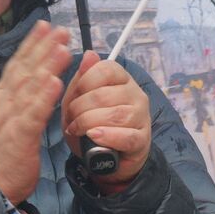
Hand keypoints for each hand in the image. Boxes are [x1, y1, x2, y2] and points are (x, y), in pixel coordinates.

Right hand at [0, 21, 70, 204]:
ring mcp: (9, 118)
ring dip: (46, 66)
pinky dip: (43, 98)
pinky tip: (55, 84)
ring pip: (29, 88)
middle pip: (24, 70)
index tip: (47, 25)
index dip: (32, 43)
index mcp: (4, 95)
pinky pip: (32, 114)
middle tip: (61, 31)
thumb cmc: (8, 147)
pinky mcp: (18, 137)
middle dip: (43, 48)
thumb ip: (28, 94)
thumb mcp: (16, 115)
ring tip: (62, 49)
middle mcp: (4, 102)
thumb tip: (43, 71)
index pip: (18, 63)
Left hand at [62, 51, 151, 191]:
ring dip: (88, 124)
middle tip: (72, 120)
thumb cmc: (91, 124)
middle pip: (104, 94)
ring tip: (78, 130)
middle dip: (79, 108)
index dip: (84, 83)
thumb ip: (82, 79)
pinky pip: (126, 136)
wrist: (103, 159)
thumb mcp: (78, 101)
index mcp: (121, 79)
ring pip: (114, 115)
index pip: (105, 69)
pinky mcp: (142, 140)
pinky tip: (94, 136)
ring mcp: (141, 117)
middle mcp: (136, 94)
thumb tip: (89, 54)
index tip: (75, 97)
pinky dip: (107, 137)